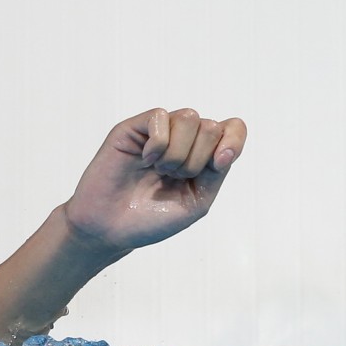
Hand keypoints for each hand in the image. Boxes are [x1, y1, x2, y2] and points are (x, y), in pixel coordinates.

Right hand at [63, 108, 246, 254]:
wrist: (112, 228)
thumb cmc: (153, 218)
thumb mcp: (197, 201)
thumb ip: (216, 173)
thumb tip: (224, 149)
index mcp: (205, 156)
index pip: (234, 127)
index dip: (234, 140)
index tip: (219, 163)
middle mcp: (185, 139)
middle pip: (212, 126)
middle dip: (198, 160)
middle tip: (174, 178)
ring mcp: (160, 131)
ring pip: (189, 117)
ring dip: (178, 154)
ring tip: (160, 170)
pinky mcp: (134, 127)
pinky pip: (160, 117)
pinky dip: (158, 145)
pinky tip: (145, 159)